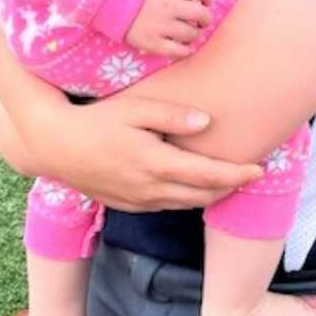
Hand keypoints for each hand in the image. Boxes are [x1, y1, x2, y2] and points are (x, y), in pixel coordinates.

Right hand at [6, 95, 263, 211]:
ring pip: (185, 204)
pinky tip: (192, 187)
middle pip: (203, 195)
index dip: (238, 174)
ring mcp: (137, 200)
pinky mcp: (126, 204)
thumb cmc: (96, 120)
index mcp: (156, 164)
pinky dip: (187, 199)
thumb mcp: (135, 109)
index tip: (259, 169)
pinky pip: (166, 206)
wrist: (55, 145)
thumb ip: (172, 116)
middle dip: (230, 188)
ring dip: (210, 195)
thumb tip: (207, 122)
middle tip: (250, 175)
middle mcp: (150, 189)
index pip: (209, 175)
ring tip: (228, 181)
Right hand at [125, 0, 212, 57]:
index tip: (206, 1)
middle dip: (205, 18)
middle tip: (201, 21)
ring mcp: (162, 27)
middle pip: (201, 14)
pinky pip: (179, 51)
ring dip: (195, 34)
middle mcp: (169, 7)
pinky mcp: (154, 43)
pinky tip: (182, 46)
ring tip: (189, 33)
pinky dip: (185, 50)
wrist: (111, 4)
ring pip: (192, 34)